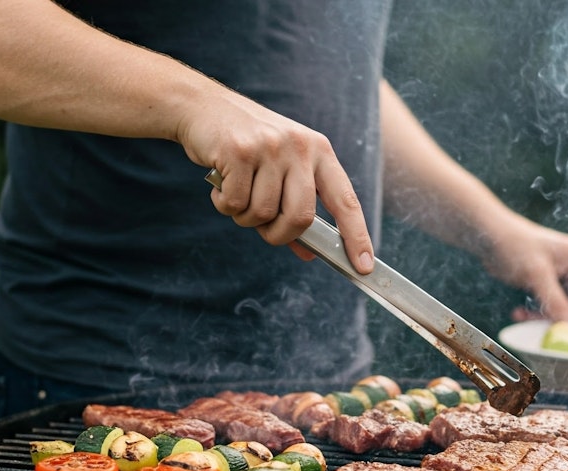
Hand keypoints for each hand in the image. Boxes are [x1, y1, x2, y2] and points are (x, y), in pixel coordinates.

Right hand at [178, 86, 374, 273]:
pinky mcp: (239, 151)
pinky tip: (221, 184)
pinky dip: (225, 204)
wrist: (203, 107)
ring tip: (236, 193)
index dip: (356, 236)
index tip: (363, 266)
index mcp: (319, 151)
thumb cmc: (247, 146)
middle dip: (279, 234)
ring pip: (264, 213)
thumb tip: (309, 252)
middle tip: (264, 229)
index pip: (346, 200)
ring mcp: (270, 147)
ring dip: (245, 217)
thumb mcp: (279, 170)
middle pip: (301, 216)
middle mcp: (300, 147)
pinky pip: (236, 203)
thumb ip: (294, 208)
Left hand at [481, 214, 567, 320]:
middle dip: (565, 319)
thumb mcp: (535, 272)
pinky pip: (551, 308)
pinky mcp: (550, 287)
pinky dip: (537, 314)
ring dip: (547, 318)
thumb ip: (553, 297)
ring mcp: (564, 279)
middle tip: (543, 327)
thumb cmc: (514, 244)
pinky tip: (518, 312)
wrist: (489, 236)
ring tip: (523, 316)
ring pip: (567, 310)